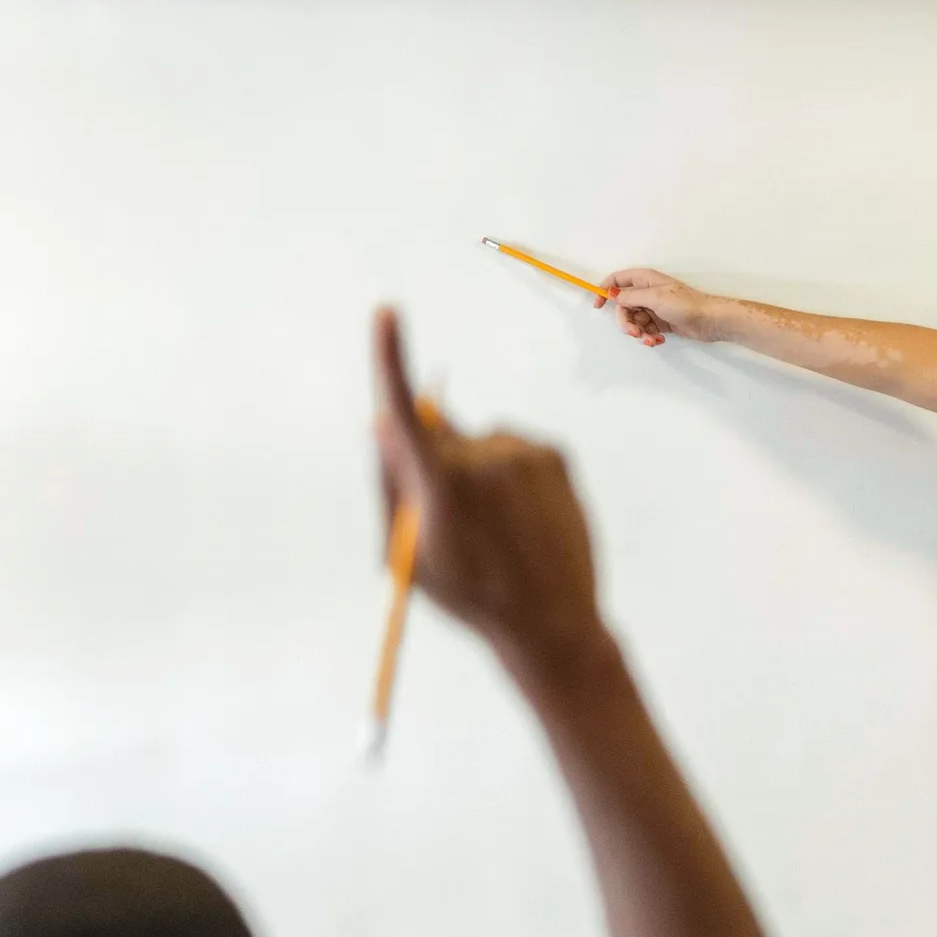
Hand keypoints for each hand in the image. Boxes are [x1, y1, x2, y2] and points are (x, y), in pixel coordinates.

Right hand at [373, 308, 605, 674]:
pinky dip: (508, 472)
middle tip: (452, 517)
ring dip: (474, 469)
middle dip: (431, 456)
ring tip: (496, 527)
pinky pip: (512, 447)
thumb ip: (390, 486)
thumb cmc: (467, 595)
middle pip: (437, 431)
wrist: (552, 623)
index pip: (405, 412)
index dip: (390, 359)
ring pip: (477, 442)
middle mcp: (482, 461)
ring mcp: (522, 454)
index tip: (386, 313)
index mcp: (440, 489)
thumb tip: (382, 424)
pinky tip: (522, 517)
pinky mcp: (554, 454)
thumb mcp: (409, 555)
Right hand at [605, 267, 716, 346]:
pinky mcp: (660, 321)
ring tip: (650, 339)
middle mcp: (647, 292)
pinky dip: (649, 336)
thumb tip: (613, 294)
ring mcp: (653, 307)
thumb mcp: (655, 297)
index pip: (617, 280)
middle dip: (626, 322)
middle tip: (634, 333)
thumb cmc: (685, 304)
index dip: (605, 290)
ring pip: (634, 320)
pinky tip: (658, 340)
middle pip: (623, 306)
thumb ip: (631, 296)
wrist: (708, 321)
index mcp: (645, 280)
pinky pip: (645, 329)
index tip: (598, 305)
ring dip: (639, 332)